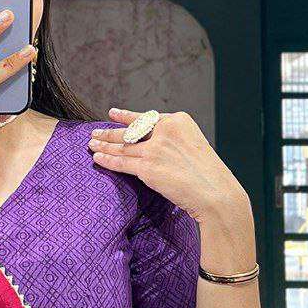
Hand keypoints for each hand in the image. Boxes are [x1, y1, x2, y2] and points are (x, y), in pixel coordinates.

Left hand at [88, 108, 247, 224]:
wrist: (215, 193)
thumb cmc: (208, 175)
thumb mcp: (194, 145)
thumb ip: (173, 141)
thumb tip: (154, 145)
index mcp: (179, 121)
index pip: (146, 118)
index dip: (127, 117)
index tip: (113, 113)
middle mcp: (165, 131)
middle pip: (130, 131)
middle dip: (109, 132)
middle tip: (95, 131)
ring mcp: (155, 149)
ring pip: (123, 146)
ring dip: (104, 145)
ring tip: (91, 144)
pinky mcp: (147, 168)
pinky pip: (122, 162)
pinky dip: (107, 160)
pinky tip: (97, 158)